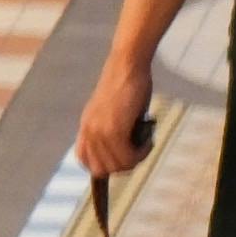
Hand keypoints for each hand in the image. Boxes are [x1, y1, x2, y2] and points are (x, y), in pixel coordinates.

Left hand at [73, 71, 154, 193]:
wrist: (127, 67)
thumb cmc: (127, 86)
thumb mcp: (114, 113)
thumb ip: (112, 132)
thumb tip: (124, 152)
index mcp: (86, 128)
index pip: (86, 162)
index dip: (106, 166)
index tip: (124, 159)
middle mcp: (89, 132)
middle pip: (103, 169)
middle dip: (125, 165)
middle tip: (140, 151)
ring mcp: (100, 132)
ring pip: (117, 165)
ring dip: (136, 159)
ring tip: (146, 143)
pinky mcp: (114, 130)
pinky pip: (128, 156)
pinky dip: (142, 153)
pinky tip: (149, 140)